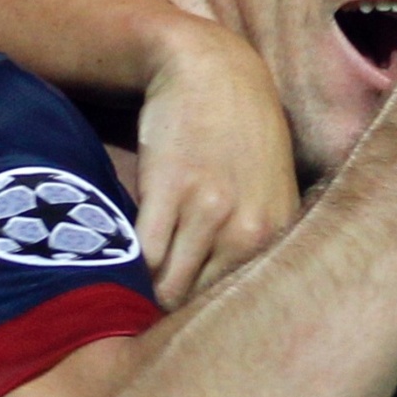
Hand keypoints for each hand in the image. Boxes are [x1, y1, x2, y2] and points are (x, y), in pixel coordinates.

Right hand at [134, 18, 298, 308]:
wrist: (214, 70)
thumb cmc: (241, 136)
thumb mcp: (270, 192)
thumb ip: (255, 246)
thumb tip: (223, 307)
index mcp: (277, 236)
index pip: (236, 307)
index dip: (204, 320)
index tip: (184, 326)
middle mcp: (249, 231)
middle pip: (200, 304)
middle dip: (172, 313)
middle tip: (147, 312)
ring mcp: (210, 211)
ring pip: (166, 285)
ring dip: (143, 291)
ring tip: (128, 291)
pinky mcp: (169, 190)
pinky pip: (142, 253)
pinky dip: (126, 264)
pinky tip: (119, 260)